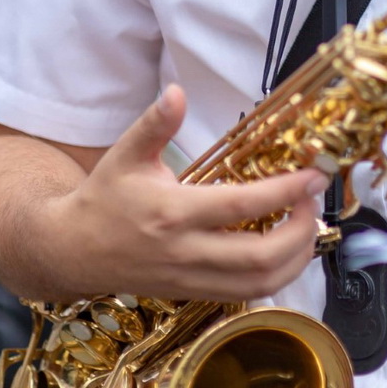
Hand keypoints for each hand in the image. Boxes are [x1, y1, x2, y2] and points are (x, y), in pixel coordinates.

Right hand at [43, 85, 328, 301]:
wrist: (72, 251)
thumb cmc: (104, 197)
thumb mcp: (125, 154)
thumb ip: (155, 123)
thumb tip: (177, 92)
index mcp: (172, 214)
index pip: (241, 206)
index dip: (285, 192)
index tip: (313, 175)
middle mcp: (185, 252)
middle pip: (259, 258)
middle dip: (300, 231)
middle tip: (314, 199)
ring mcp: (190, 279)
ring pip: (257, 285)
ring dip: (295, 258)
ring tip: (308, 223)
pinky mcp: (192, 294)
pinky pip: (244, 295)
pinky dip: (275, 276)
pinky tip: (286, 249)